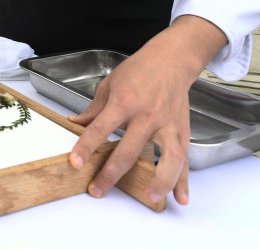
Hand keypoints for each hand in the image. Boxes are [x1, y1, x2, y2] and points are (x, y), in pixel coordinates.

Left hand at [67, 16, 224, 205]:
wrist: (170, 61)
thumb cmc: (139, 71)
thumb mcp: (109, 85)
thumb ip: (94, 109)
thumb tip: (76, 123)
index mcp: (124, 102)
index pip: (100, 129)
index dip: (85, 147)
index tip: (76, 163)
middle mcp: (146, 116)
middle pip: (128, 150)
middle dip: (111, 174)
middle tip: (98, 190)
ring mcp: (167, 125)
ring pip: (167, 158)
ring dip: (159, 180)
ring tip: (149, 196)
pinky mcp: (181, 131)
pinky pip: (184, 159)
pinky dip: (184, 181)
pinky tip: (181, 198)